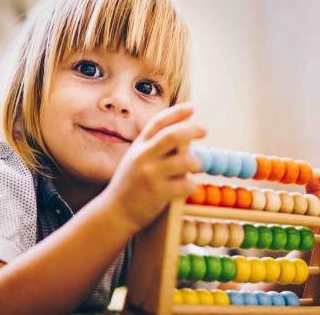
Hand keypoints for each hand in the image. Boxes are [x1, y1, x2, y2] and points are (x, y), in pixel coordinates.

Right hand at [102, 103, 205, 229]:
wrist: (115, 212)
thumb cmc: (130, 184)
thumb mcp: (135, 159)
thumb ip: (153, 146)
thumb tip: (184, 133)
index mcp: (138, 146)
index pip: (158, 123)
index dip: (176, 112)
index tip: (192, 107)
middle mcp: (143, 157)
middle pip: (173, 136)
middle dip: (192, 130)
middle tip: (204, 130)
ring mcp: (150, 175)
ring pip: (185, 161)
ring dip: (196, 163)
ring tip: (196, 167)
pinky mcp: (158, 193)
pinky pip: (186, 185)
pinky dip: (192, 185)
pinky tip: (189, 188)